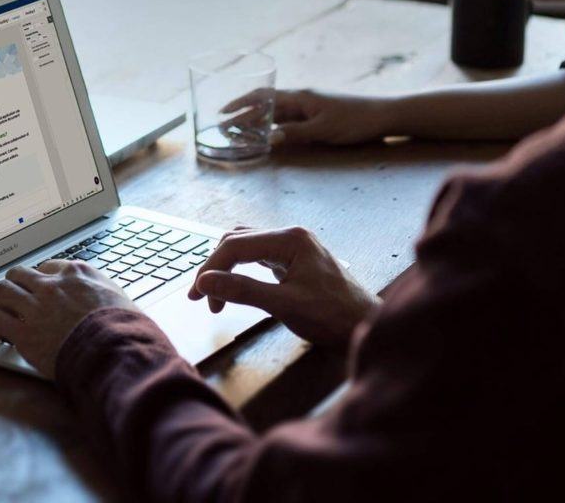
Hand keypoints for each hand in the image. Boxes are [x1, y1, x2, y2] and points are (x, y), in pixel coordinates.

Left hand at [0, 260, 137, 377]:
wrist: (114, 351)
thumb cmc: (124, 328)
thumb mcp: (118, 297)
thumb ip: (101, 292)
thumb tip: (102, 298)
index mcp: (76, 273)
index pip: (48, 267)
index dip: (42, 279)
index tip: (41, 289)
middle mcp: (52, 285)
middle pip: (19, 274)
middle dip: (16, 285)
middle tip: (16, 298)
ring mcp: (35, 307)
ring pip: (1, 291)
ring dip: (1, 301)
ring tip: (2, 311)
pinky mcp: (24, 333)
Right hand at [188, 226, 376, 344]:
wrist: (366, 327)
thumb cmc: (333, 317)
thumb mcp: (284, 305)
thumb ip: (243, 290)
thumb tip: (205, 282)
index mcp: (290, 239)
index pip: (235, 245)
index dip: (211, 269)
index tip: (198, 295)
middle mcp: (291, 236)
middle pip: (237, 241)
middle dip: (215, 268)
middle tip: (201, 298)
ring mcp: (294, 247)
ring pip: (246, 247)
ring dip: (226, 268)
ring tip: (214, 295)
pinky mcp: (295, 261)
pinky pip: (258, 257)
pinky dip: (241, 271)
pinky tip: (236, 287)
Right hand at [223, 89, 392, 147]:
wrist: (384, 115)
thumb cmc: (355, 121)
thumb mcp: (324, 130)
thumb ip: (296, 133)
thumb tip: (269, 138)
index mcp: (300, 97)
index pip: (263, 97)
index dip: (240, 104)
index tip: (222, 113)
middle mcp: (301, 99)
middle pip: (265, 104)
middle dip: (243, 114)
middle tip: (224, 127)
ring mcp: (309, 106)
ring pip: (276, 112)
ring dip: (257, 121)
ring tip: (239, 132)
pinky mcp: (317, 115)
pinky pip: (288, 119)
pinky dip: (273, 126)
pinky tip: (268, 134)